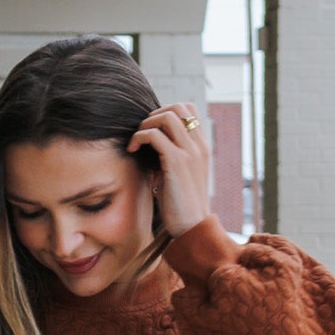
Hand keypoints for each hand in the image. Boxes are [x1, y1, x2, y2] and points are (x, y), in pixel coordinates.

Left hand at [127, 103, 209, 237]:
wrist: (191, 227)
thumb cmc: (180, 205)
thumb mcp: (179, 174)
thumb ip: (172, 155)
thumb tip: (150, 142)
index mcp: (202, 147)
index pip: (189, 109)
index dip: (167, 112)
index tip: (152, 129)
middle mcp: (199, 145)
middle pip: (178, 107)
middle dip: (155, 114)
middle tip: (142, 133)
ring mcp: (190, 152)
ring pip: (166, 116)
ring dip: (145, 124)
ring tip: (136, 142)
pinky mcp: (177, 162)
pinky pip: (154, 135)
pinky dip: (139, 138)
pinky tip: (133, 150)